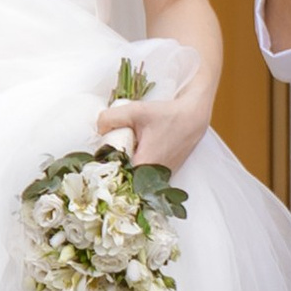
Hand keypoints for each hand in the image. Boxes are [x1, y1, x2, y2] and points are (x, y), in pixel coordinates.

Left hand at [96, 77, 213, 174]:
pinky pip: (147, 176)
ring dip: (127, 169)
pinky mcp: (166, 174)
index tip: (97, 162)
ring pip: (137, 179)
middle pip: (125, 180)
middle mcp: (154, 177)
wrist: (193, 116)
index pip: (116, 179)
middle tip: (108, 154)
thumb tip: (98, 130)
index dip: (104, 172)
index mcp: (144, 166)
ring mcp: (162, 178)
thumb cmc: (167, 114)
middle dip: (114, 169)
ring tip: (121, 152)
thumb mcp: (135, 111)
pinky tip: (135, 153)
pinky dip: (138, 167)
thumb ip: (110, 118)